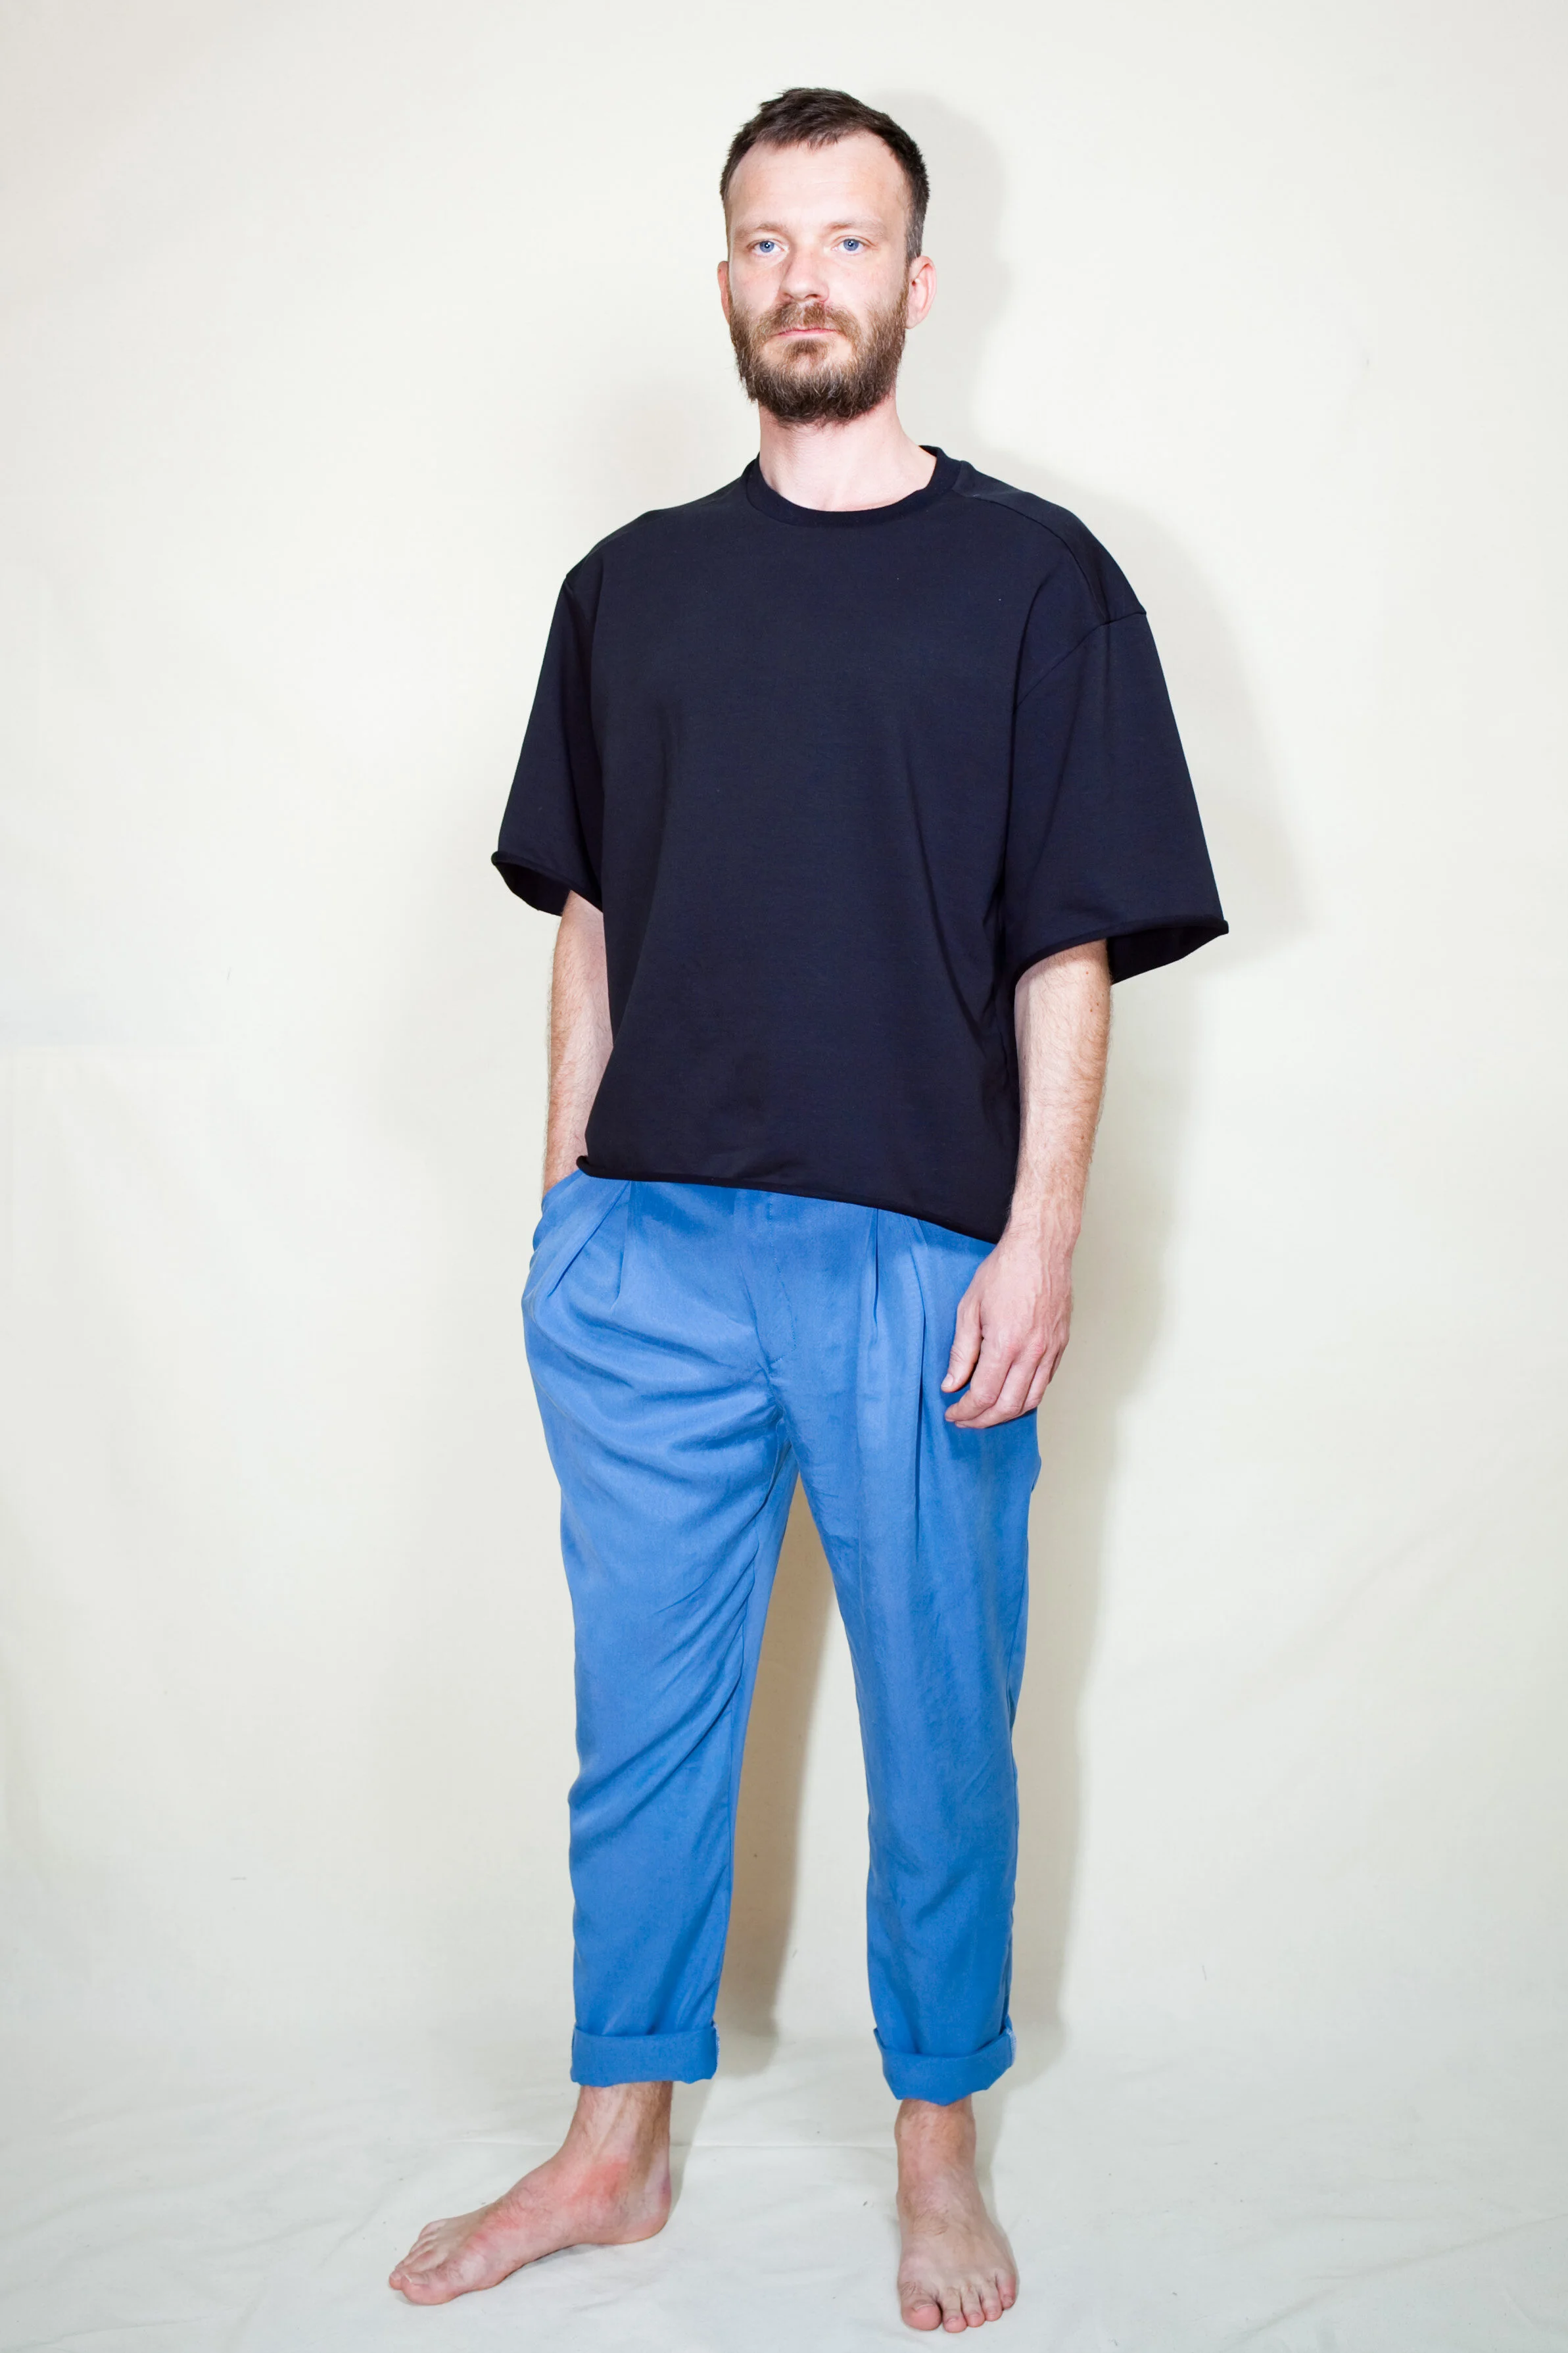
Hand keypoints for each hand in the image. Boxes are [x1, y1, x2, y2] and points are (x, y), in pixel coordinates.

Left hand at [941, 1231, 1073, 1427]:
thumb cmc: (1004, 1270)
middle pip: (1009, 1406)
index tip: (953, 1412)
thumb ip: (961, 1351)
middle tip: (965, 1420)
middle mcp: (1033, 1352)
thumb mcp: (969, 1308)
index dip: (966, 1410)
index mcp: (1006, 1343)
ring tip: (986, 1413)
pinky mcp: (1061, 1344)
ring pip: (1031, 1400)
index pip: (984, 1395)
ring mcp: (1051, 1349)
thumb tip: (952, 1384)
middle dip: (983, 1420)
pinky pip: (1045, 1382)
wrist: (1041, 1247)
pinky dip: (1027, 1395)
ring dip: (1007, 1413)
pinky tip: (1010, 1392)